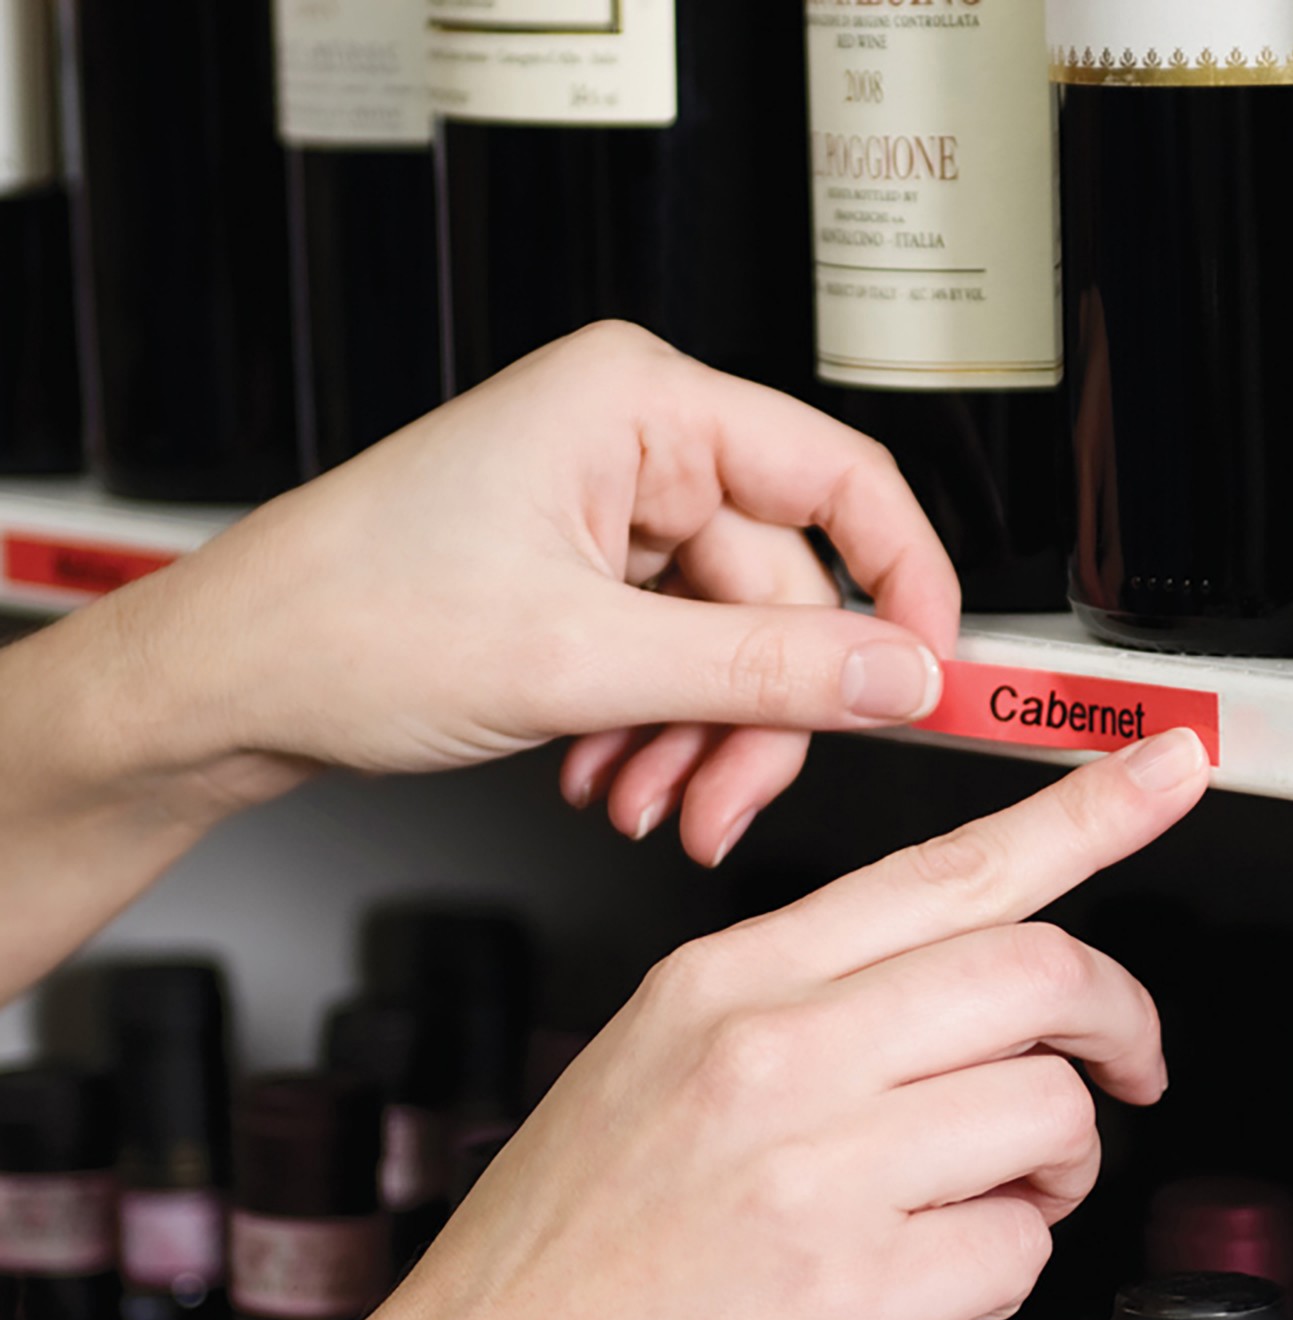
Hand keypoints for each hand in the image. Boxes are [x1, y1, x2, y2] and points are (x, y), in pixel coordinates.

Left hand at [109, 321, 959, 863]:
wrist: (228, 686)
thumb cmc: (347, 622)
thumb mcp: (583, 659)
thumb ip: (764, 667)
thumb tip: (897, 675)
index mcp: (638, 404)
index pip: (841, 480)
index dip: (902, 585)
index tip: (927, 679)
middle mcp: (631, 447)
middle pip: (782, 596)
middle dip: (752, 720)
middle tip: (721, 805)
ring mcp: (605, 517)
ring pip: (730, 648)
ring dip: (697, 743)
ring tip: (637, 802)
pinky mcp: (583, 580)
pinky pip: (675, 666)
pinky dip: (653, 737)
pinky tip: (601, 777)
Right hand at [377, 729, 1209, 1319]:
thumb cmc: (549, 1272)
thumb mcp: (646, 1076)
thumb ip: (799, 1020)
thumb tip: (954, 1017)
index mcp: (721, 984)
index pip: (943, 869)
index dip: (1082, 815)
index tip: (1165, 771)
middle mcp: (769, 1050)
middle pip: (1034, 971)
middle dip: (1121, 1018)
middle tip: (1131, 1065)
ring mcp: (810, 1165)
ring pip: (1046, 1107)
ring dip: (1062, 1164)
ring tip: (1002, 1201)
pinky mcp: (846, 1288)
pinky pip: (1016, 1246)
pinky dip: (1010, 1266)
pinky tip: (945, 1281)